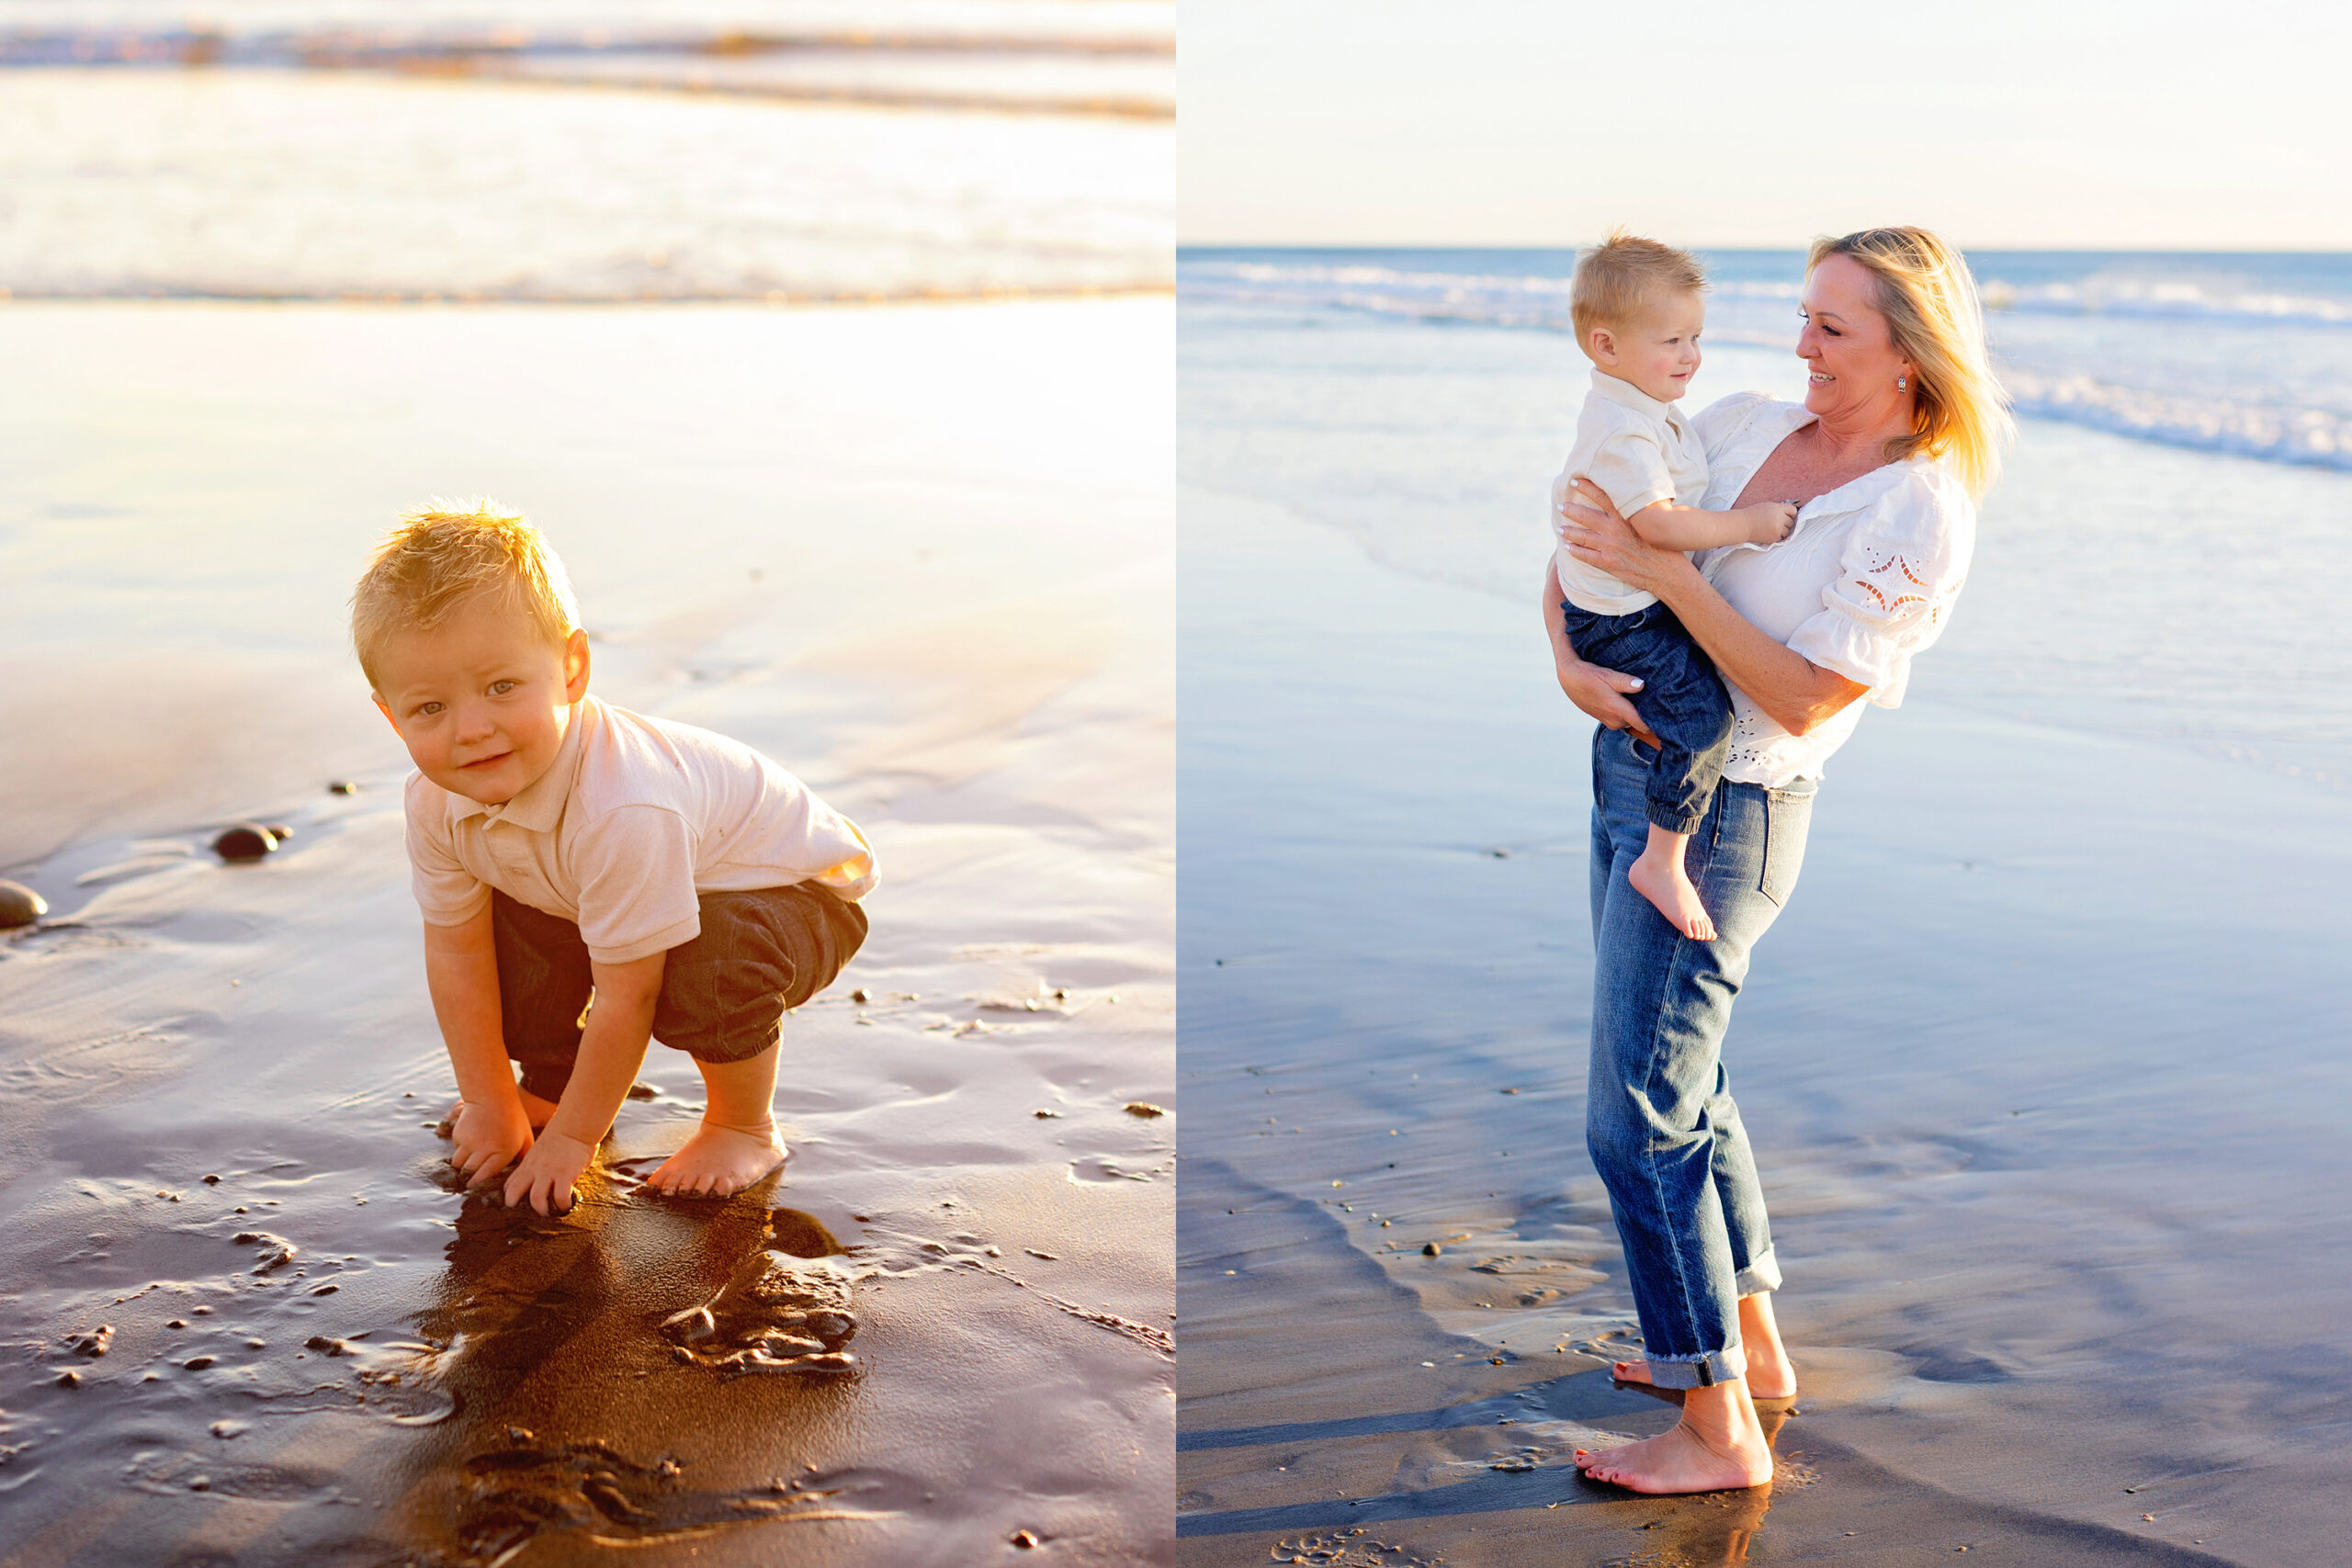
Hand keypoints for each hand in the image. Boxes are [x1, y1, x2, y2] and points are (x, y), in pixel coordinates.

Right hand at [449, 1097, 533, 1190]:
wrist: (492, 1096)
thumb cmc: (512, 1119)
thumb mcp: (524, 1137)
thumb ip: (523, 1157)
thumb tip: (523, 1175)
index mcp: (504, 1151)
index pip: (487, 1175)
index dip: (479, 1184)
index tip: (475, 1189)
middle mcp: (485, 1148)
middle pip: (471, 1173)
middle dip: (469, 1180)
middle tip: (468, 1184)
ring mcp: (470, 1142)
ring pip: (459, 1164)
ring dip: (462, 1168)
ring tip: (466, 1169)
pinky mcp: (459, 1135)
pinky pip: (456, 1150)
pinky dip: (460, 1152)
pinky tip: (468, 1147)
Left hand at [501, 1128, 594, 1215]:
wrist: (575, 1127)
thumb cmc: (560, 1140)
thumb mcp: (539, 1153)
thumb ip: (535, 1167)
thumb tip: (534, 1182)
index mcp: (527, 1165)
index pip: (508, 1185)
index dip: (509, 1198)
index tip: (517, 1206)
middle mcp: (534, 1169)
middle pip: (514, 1193)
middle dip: (516, 1207)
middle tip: (527, 1214)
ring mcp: (549, 1172)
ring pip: (536, 1199)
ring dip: (541, 1210)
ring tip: (548, 1213)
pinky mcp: (566, 1174)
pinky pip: (561, 1197)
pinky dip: (563, 1206)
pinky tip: (566, 1205)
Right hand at [1551, 644, 1660, 747]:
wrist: (1568, 678)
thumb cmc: (1588, 675)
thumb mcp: (1607, 674)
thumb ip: (1625, 682)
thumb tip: (1642, 685)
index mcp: (1617, 710)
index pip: (1643, 725)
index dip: (1657, 723)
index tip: (1669, 718)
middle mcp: (1614, 720)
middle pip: (1639, 723)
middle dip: (1648, 715)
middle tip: (1660, 703)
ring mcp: (1609, 721)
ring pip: (1630, 721)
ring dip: (1637, 713)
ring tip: (1646, 700)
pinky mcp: (1605, 719)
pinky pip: (1622, 719)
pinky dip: (1628, 712)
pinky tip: (1630, 700)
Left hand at [1556, 476, 1698, 597]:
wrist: (1667, 570)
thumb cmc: (1665, 545)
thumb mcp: (1654, 521)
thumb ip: (1641, 510)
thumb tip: (1639, 498)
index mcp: (1625, 515)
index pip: (1601, 496)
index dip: (1586, 487)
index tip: (1574, 481)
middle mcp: (1614, 528)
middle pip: (1585, 516)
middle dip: (1570, 510)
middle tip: (1561, 505)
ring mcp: (1609, 546)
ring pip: (1581, 536)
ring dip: (1568, 531)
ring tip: (1559, 528)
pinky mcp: (1607, 562)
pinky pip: (1585, 555)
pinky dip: (1574, 550)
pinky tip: (1567, 547)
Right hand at [1743, 500, 1797, 543]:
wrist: (1743, 525)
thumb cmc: (1753, 514)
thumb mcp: (1767, 506)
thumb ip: (1779, 509)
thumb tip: (1790, 514)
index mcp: (1778, 508)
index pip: (1793, 511)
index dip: (1791, 514)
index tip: (1788, 516)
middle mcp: (1779, 518)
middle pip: (1791, 522)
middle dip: (1785, 523)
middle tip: (1775, 523)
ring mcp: (1777, 528)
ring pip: (1787, 531)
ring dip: (1782, 531)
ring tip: (1772, 528)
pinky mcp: (1774, 537)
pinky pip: (1781, 538)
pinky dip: (1776, 536)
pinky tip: (1768, 533)